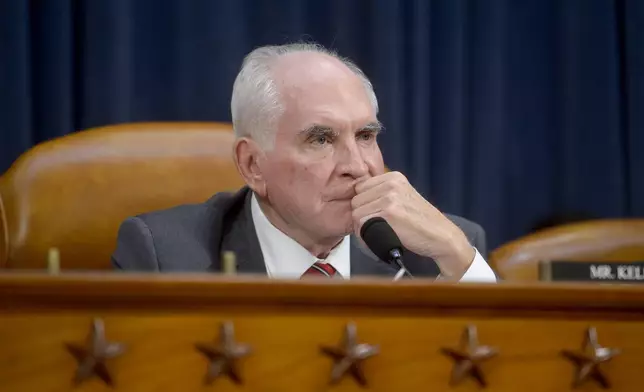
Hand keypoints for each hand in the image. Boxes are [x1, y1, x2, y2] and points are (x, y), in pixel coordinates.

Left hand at [351, 172, 474, 278]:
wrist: (442, 237)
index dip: (364, 205)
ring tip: (379, 233)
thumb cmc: (422, 223)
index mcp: (394, 177)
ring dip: (363, 227)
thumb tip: (356, 199)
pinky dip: (366, 235)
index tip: (374, 216)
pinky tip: (379, 238)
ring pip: (356, 213)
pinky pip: (361, 224)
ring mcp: (389, 197)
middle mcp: (391, 183)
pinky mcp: (389, 212)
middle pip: (356, 200)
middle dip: (362, 216)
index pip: (360, 188)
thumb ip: (382, 194)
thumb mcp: (403, 198)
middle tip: (376, 227)